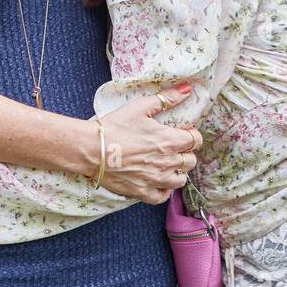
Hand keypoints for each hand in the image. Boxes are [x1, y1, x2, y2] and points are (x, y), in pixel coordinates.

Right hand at [96, 84, 203, 204]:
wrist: (91, 149)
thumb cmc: (114, 126)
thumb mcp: (140, 106)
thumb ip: (166, 98)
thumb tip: (188, 89)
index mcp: (168, 140)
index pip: (196, 140)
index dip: (191, 135)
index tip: (183, 132)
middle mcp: (166, 162)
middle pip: (191, 161)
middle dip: (185, 152)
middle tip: (173, 147)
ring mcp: (155, 180)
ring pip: (181, 180)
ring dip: (177, 171)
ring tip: (166, 163)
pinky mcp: (143, 192)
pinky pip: (163, 196)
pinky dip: (164, 190)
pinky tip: (157, 180)